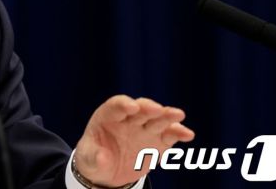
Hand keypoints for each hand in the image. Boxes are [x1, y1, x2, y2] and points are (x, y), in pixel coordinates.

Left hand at [74, 95, 194, 186]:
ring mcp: (144, 129)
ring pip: (157, 119)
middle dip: (148, 108)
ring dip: (168, 116)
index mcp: (108, 117)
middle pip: (140, 109)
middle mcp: (128, 119)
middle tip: (157, 109)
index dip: (124, 104)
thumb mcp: (88, 159)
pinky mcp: (157, 142)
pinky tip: (187, 134)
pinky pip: (169, 135)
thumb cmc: (94, 158)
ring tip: (178, 114)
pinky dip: (178, 133)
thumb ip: (94, 157)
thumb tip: (102, 158)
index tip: (132, 106)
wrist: (108, 170)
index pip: (116, 106)